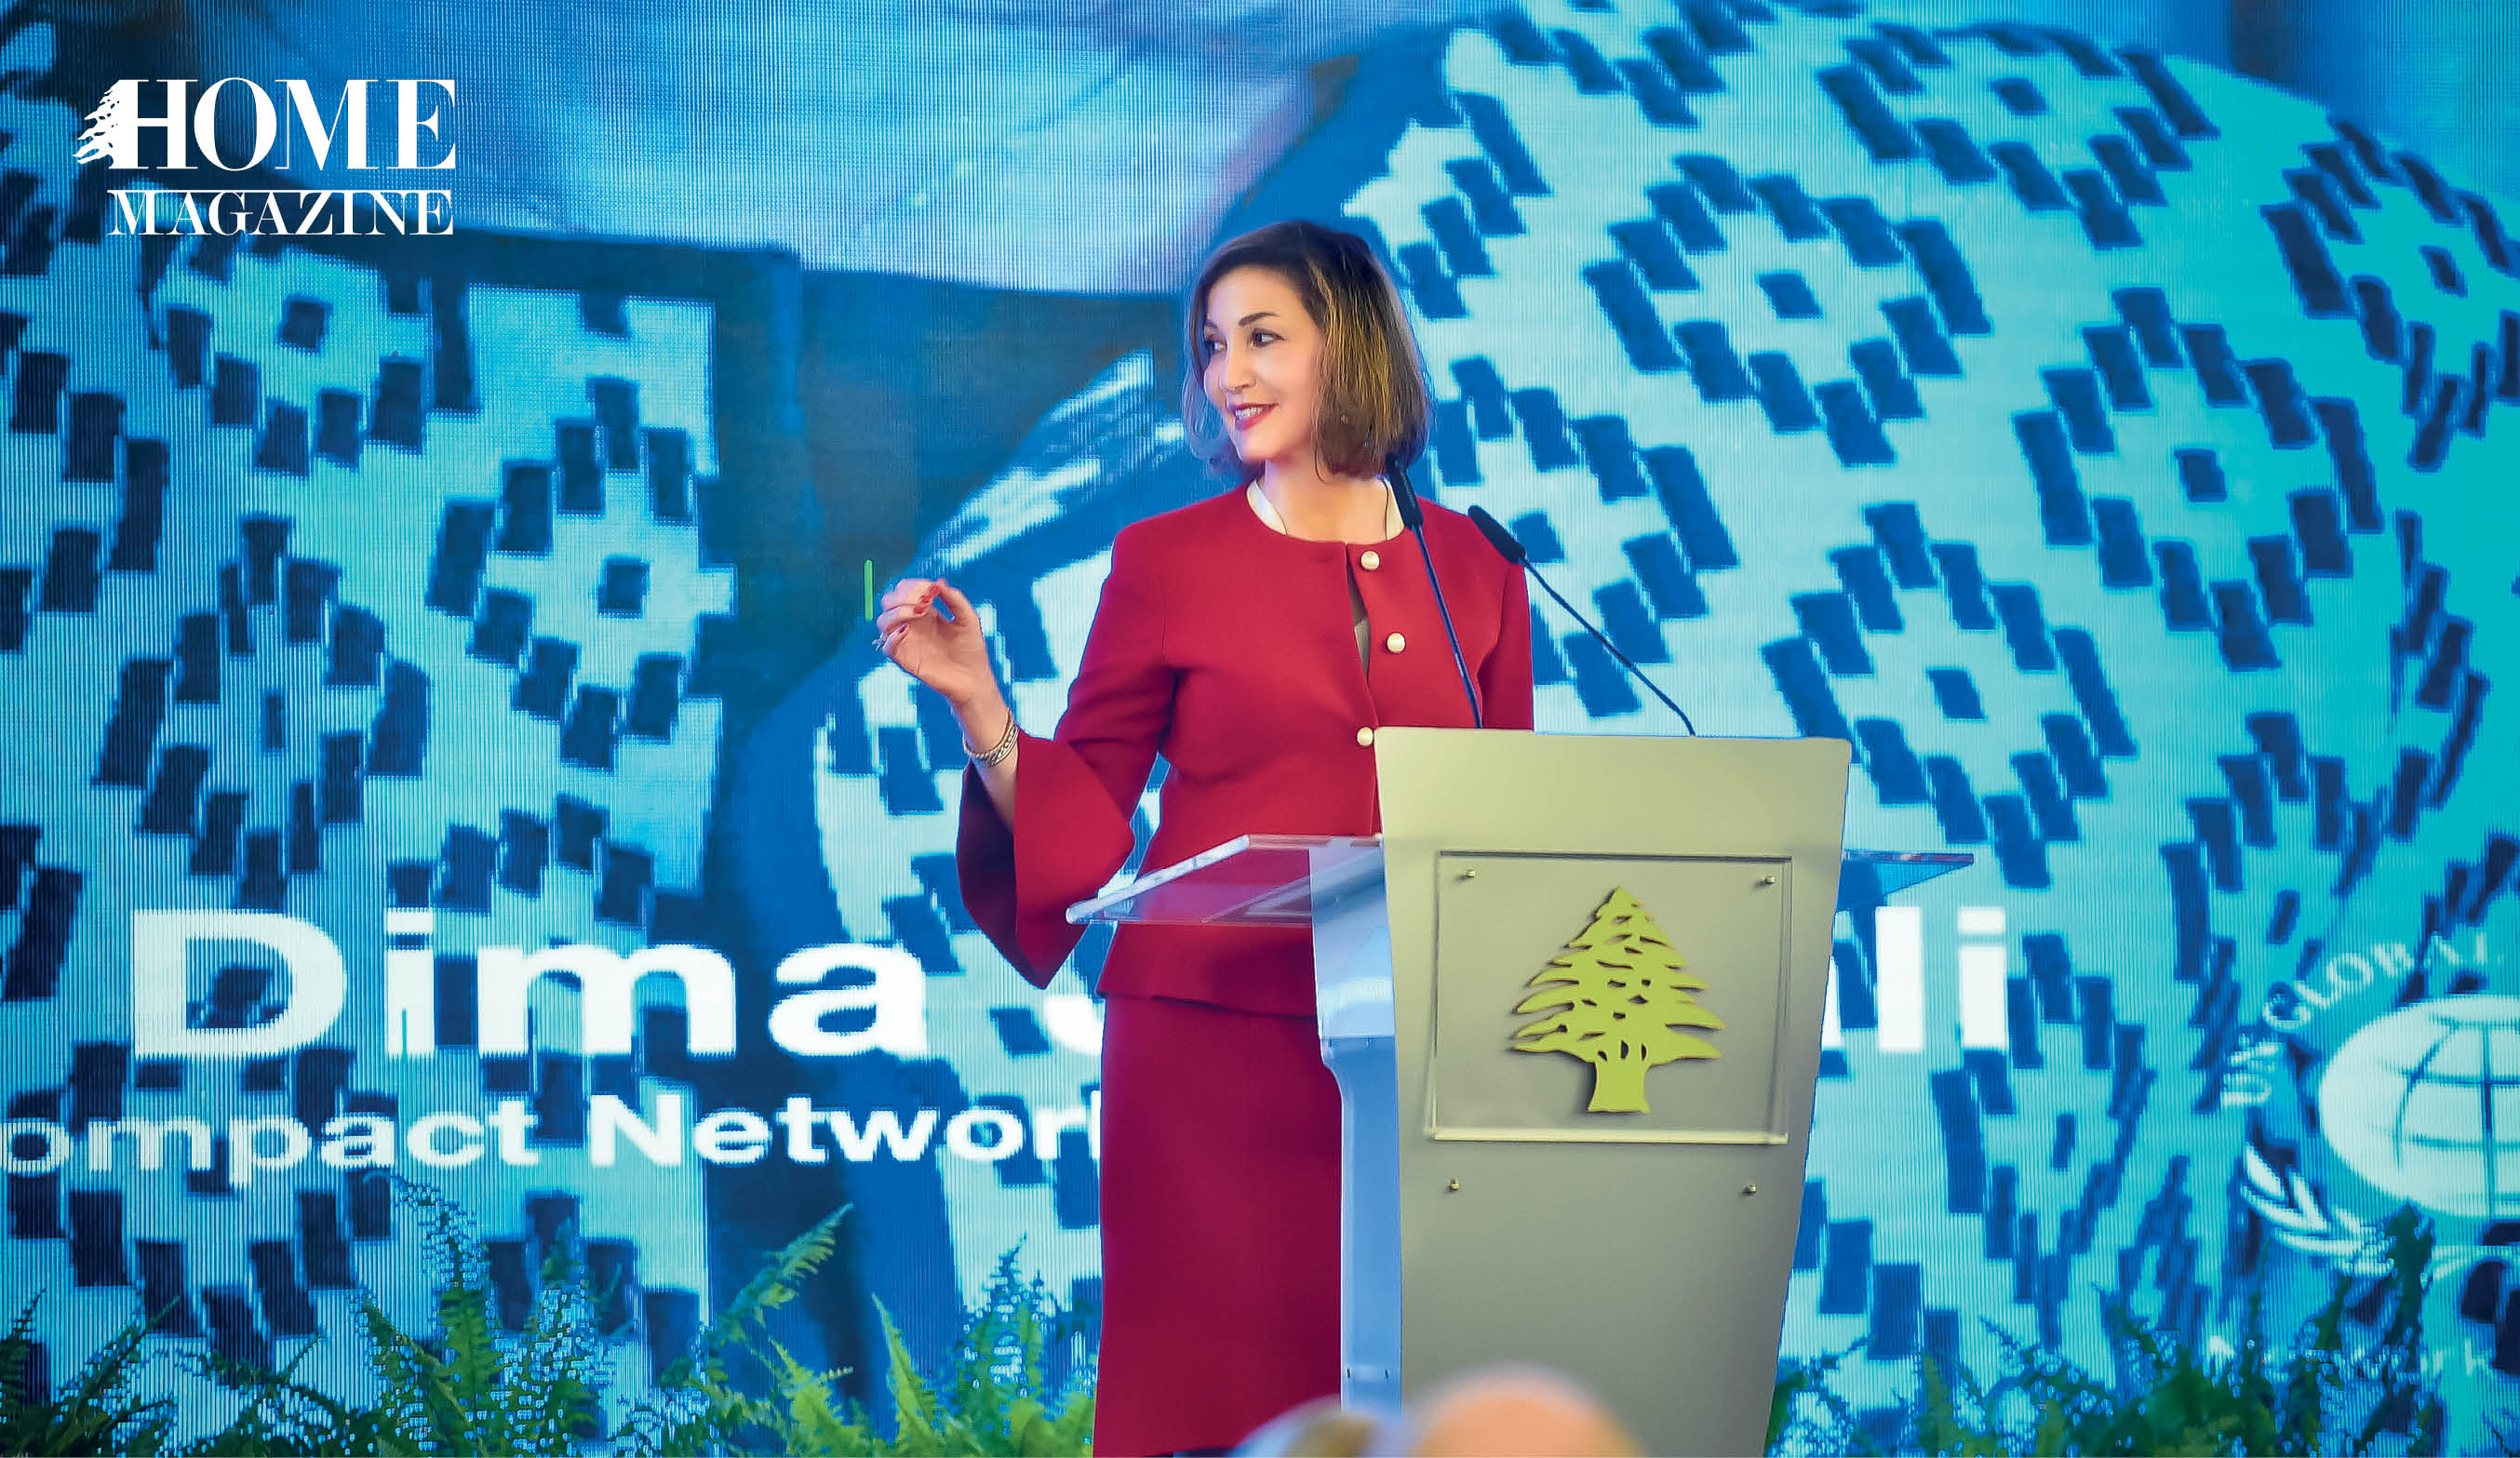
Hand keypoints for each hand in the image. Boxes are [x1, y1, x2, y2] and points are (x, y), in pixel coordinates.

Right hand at [874, 578, 1001, 716]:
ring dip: (897, 611)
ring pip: (883, 621)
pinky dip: (892, 636)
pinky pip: (886, 647)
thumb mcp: (968, 619)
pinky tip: (907, 631)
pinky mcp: (905, 659)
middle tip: (925, 601)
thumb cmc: (972, 649)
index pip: (904, 590)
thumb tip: (938, 582)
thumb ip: (955, 599)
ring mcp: (906, 641)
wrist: (974, 679)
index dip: (913, 585)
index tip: (931, 590)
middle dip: (903, 596)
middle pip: (889, 601)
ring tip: (919, 612)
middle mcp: (912, 624)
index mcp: (925, 612)